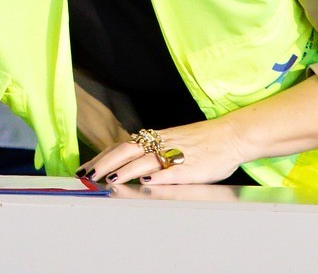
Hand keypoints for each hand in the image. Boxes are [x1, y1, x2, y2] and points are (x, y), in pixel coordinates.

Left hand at [79, 119, 246, 186]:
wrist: (231, 135)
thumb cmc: (201, 141)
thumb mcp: (172, 141)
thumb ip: (151, 151)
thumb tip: (126, 162)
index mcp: (156, 139)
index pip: (122, 147)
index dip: (102, 157)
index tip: (85, 168)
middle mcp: (162, 144)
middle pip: (127, 151)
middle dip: (105, 163)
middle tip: (88, 176)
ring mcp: (176, 155)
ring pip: (146, 161)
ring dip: (126, 171)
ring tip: (108, 181)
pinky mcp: (193, 167)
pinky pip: (173, 171)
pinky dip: (159, 175)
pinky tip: (147, 182)